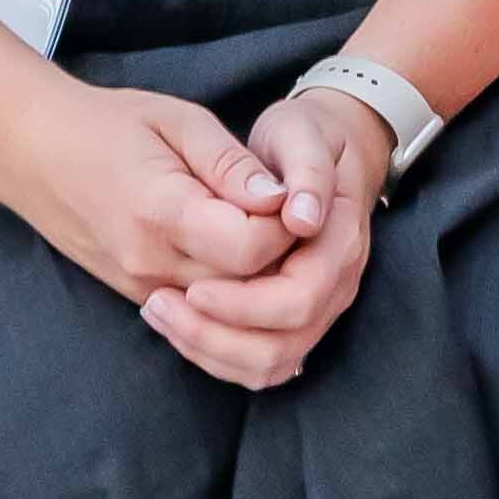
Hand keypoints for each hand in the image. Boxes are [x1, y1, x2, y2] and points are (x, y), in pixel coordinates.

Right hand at [5, 87, 301, 307]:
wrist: (35, 152)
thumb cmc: (108, 124)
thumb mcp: (178, 120)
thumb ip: (232, 162)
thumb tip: (282, 198)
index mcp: (162, 212)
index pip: (251, 249)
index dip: (285, 226)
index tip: (289, 194)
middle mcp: (151, 263)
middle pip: (246, 290)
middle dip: (281, 258)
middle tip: (288, 215)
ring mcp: (142, 287)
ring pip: (228, 310)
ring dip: (260, 279)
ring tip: (264, 230)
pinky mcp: (138, 296)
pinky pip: (202, 311)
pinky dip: (232, 290)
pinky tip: (238, 250)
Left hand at [152, 82, 390, 388]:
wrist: (321, 152)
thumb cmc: (304, 138)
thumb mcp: (301, 134)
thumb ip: (306, 171)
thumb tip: (300, 218)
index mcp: (340, 244)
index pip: (298, 298)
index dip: (244, 303)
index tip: (192, 287)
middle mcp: (336, 287)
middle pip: (282, 345)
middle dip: (216, 335)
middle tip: (158, 304)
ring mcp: (318, 310)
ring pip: (270, 364)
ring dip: (212, 352)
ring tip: (160, 314)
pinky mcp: (292, 321)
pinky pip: (259, 364)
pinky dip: (217, 356)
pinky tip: (177, 324)